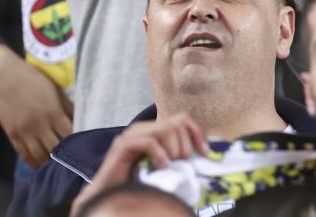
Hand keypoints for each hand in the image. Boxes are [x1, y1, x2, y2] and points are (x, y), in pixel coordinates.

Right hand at [0, 44, 73, 167]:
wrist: (3, 77)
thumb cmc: (33, 80)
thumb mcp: (55, 90)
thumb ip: (67, 107)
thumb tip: (80, 118)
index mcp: (53, 113)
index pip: (70, 135)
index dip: (78, 142)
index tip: (84, 145)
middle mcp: (39, 125)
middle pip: (55, 149)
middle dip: (65, 155)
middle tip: (72, 158)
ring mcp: (24, 132)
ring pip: (39, 156)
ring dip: (49, 162)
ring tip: (57, 164)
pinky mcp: (12, 135)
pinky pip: (23, 154)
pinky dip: (33, 162)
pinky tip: (40, 164)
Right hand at [69, 114, 208, 215]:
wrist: (109, 196)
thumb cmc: (137, 183)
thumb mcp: (164, 165)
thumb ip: (177, 154)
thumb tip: (204, 151)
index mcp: (152, 130)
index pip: (182, 118)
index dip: (197, 133)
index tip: (205, 152)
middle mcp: (142, 128)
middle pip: (176, 122)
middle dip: (186, 144)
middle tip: (183, 163)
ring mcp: (131, 135)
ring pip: (166, 129)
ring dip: (175, 149)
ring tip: (172, 165)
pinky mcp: (122, 146)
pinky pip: (149, 142)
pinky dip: (160, 155)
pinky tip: (161, 167)